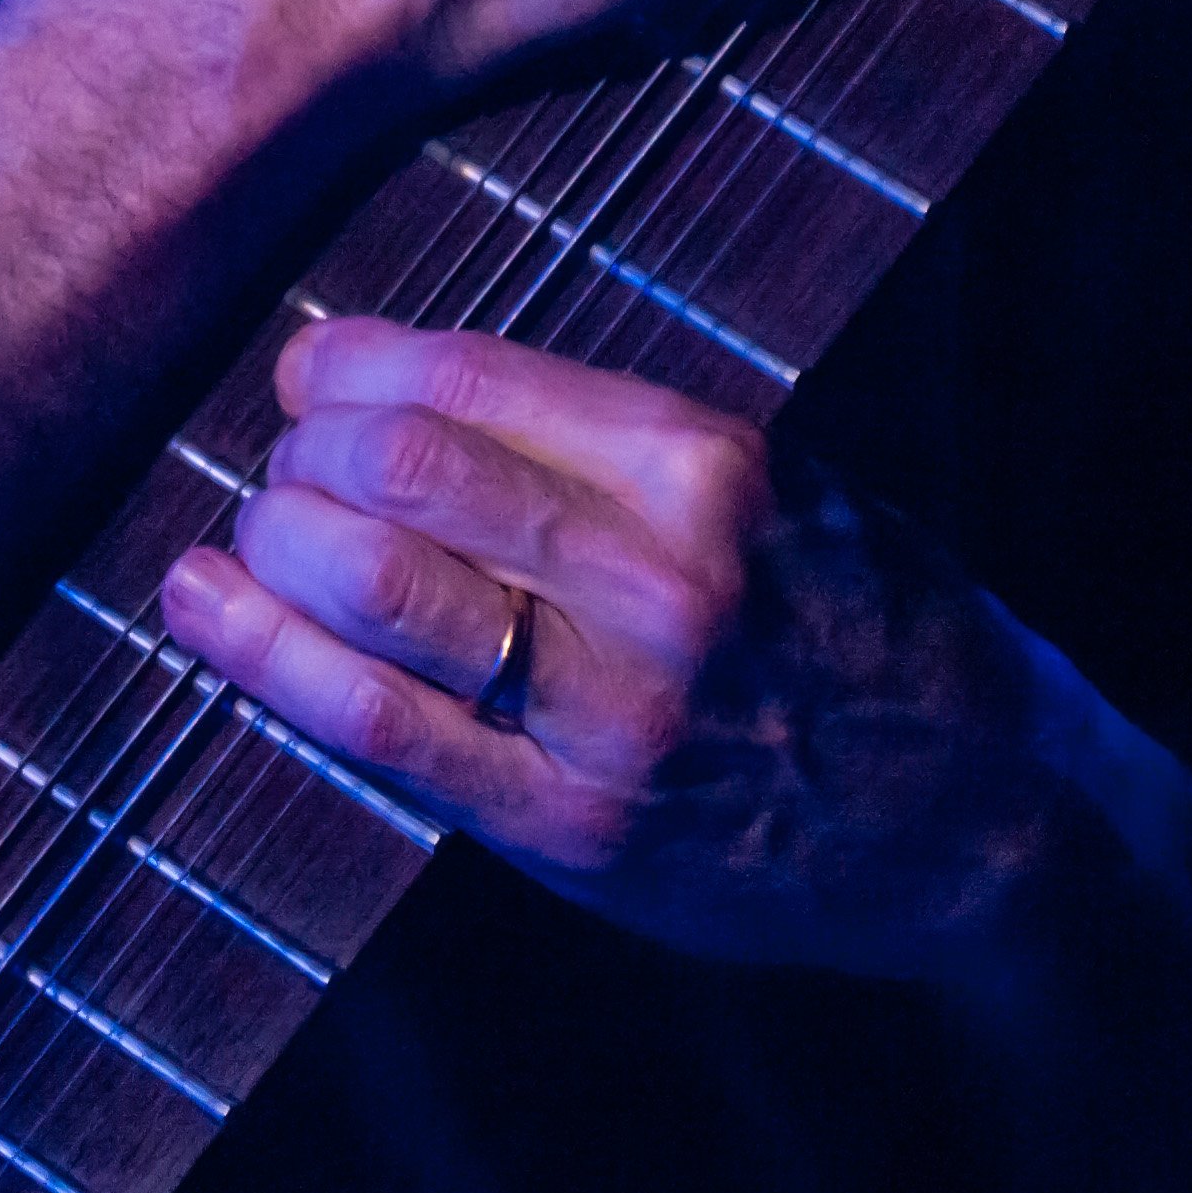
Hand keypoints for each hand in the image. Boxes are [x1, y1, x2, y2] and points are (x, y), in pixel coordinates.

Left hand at [156, 317, 1057, 972]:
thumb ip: (608, 446)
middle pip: (405, 472)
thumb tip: (394, 385)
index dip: (355, 365)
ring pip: (377, 589)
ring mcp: (612, 713)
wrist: (991, 822)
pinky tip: (200, 607)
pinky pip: (383, 730)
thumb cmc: (865, 626)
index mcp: (709, 468)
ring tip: (248, 532)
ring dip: (278, 541)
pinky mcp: (574, 827)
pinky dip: (266, 659)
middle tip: (289, 462)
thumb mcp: (778, 487)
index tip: (310, 370)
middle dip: (308, 452)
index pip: (472, 381)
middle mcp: (658, 581)